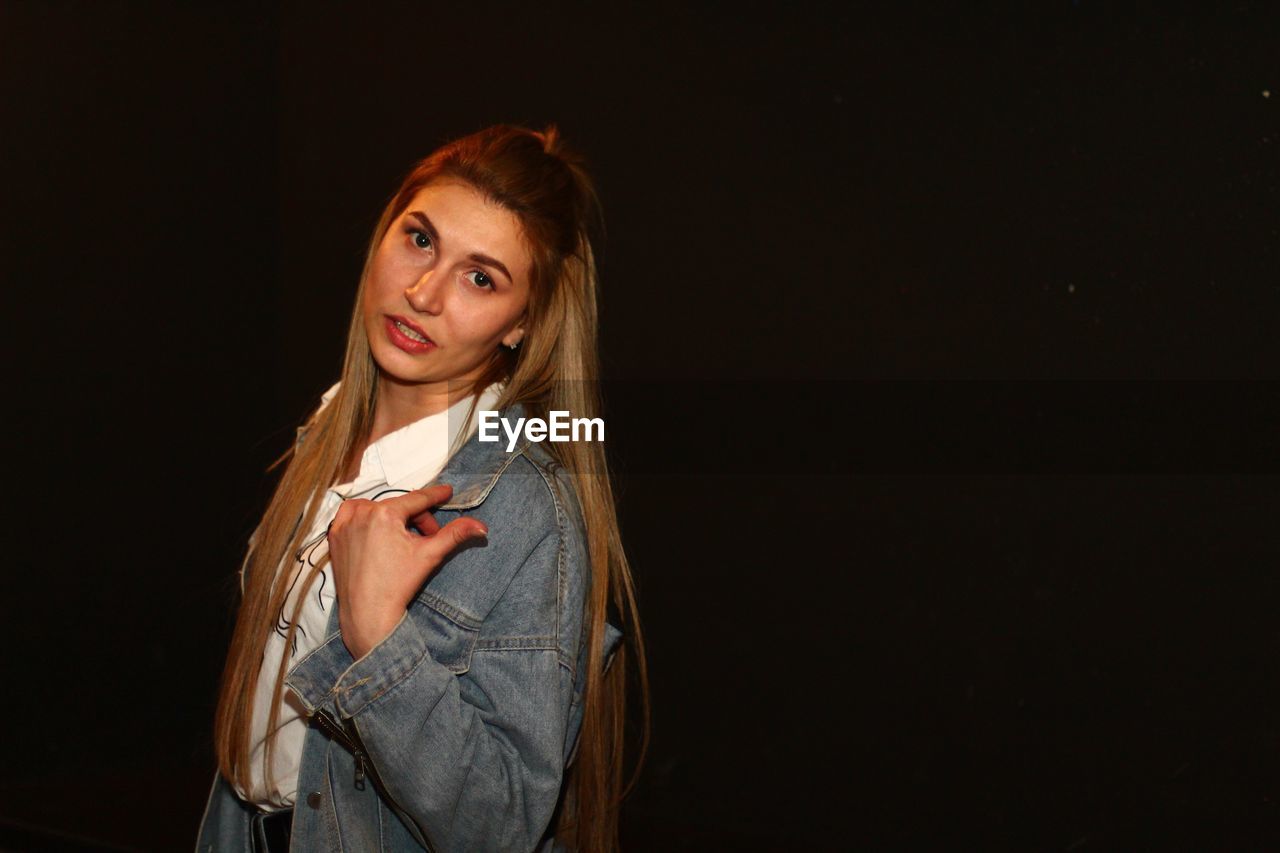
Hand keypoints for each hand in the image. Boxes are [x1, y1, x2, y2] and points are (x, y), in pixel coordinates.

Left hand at [327, 483, 487, 659]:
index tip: (446, 491)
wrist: (367, 612)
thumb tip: (481, 526)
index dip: (435, 495)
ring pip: (377, 509)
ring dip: (392, 518)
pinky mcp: (334, 535)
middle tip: (428, 538)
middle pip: (399, 507)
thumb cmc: (397, 584)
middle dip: (417, 520)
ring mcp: (344, 523)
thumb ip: (455, 534)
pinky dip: (366, 518)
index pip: (417, 499)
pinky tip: (376, 533)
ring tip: (402, 539)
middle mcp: (361, 513)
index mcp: (385, 513)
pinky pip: (353, 515)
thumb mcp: (430, 555)